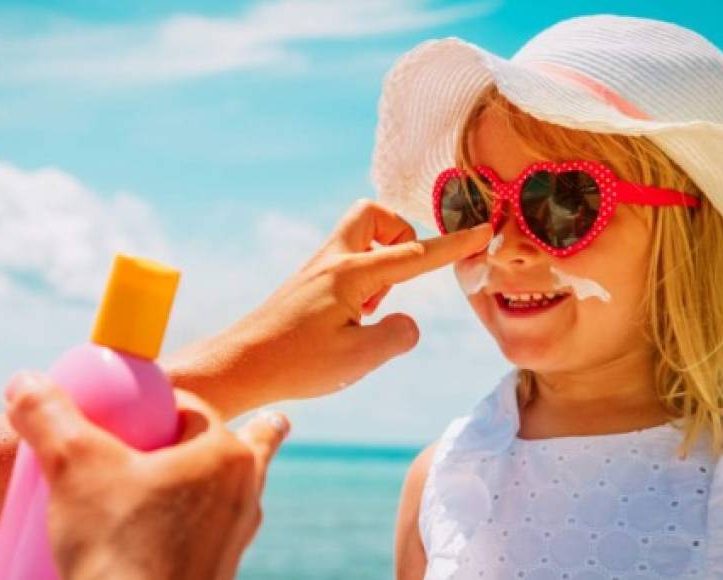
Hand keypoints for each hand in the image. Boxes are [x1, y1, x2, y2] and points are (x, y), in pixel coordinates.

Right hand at [4, 372, 288, 579]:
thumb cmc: (119, 547)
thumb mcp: (73, 467)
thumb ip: (49, 417)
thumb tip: (24, 382)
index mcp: (226, 455)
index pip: (189, 408)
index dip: (154, 404)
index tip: (124, 413)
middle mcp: (243, 495)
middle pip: (216, 448)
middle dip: (199, 438)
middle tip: (170, 436)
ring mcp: (234, 538)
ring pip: (218, 494)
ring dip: (201, 483)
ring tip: (189, 478)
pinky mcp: (216, 575)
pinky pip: (206, 536)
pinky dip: (189, 527)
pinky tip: (166, 536)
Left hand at [163, 199, 493, 417]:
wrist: (239, 366)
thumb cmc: (296, 363)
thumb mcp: (359, 358)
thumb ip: (398, 336)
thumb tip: (408, 322)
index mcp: (351, 273)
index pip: (415, 254)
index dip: (453, 245)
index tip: (483, 230)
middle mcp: (332, 261)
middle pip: (374, 215)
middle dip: (400, 235)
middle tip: (400, 278)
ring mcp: (317, 270)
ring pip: (359, 237)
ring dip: (380, 262)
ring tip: (370, 311)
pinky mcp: (307, 284)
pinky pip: (346, 261)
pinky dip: (362, 280)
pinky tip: (350, 320)